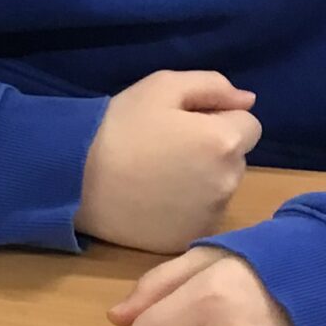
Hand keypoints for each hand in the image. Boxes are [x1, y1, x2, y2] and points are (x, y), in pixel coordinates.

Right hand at [75, 71, 260, 252]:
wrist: (76, 179)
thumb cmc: (119, 126)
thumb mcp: (163, 86)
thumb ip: (213, 86)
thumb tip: (248, 101)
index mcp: (225, 141)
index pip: (249, 124)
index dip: (217, 119)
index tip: (185, 124)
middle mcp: (228, 182)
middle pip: (236, 158)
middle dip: (214, 150)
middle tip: (169, 148)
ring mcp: (209, 215)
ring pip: (220, 188)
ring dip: (203, 180)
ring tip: (158, 175)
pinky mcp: (187, 239)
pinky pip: (200, 216)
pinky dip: (186, 208)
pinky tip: (155, 199)